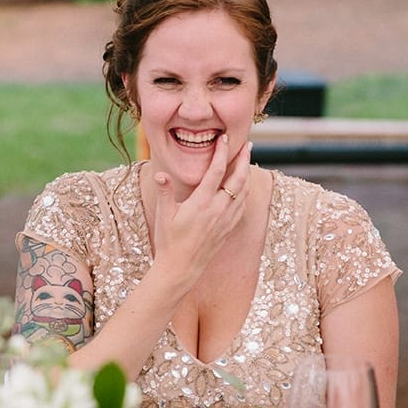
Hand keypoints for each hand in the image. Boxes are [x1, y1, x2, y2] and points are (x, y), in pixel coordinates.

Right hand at [151, 135, 251, 281]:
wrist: (180, 269)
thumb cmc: (169, 242)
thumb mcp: (163, 215)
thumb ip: (164, 192)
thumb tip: (160, 174)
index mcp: (202, 203)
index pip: (216, 171)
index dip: (221, 153)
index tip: (224, 138)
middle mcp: (218, 210)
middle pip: (238, 179)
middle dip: (243, 159)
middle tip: (246, 144)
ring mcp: (226, 220)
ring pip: (244, 192)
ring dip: (247, 174)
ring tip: (247, 161)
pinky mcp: (228, 229)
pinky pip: (243, 206)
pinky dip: (245, 192)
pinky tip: (243, 187)